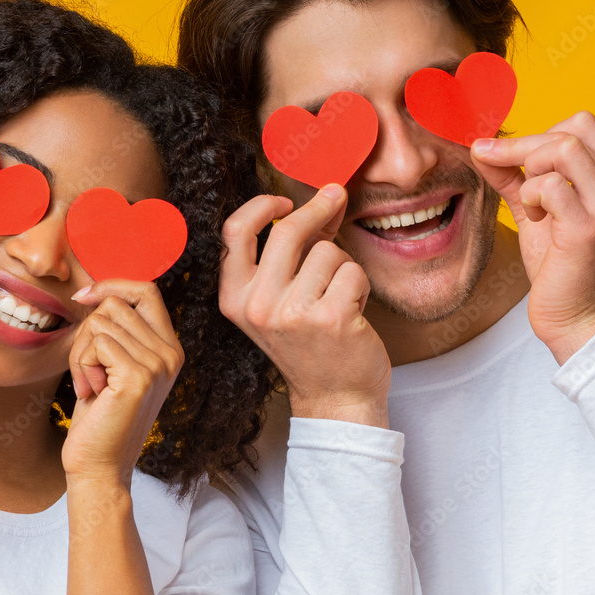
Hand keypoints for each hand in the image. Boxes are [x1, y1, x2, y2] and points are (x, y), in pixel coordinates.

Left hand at [62, 280, 183, 486]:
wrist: (99, 465)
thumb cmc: (99, 416)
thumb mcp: (113, 365)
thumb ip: (117, 330)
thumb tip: (93, 290)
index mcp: (170, 348)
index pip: (146, 290)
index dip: (112, 285)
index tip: (83, 297)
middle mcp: (171, 353)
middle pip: (116, 304)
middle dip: (88, 333)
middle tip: (90, 371)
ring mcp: (158, 364)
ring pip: (100, 323)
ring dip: (82, 354)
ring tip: (93, 386)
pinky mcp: (138, 376)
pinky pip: (96, 344)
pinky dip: (82, 366)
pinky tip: (92, 393)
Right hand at [219, 184, 390, 426]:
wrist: (333, 398)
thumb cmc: (310, 345)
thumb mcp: (282, 300)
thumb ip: (295, 250)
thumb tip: (326, 196)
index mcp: (235, 298)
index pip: (234, 232)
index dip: (261, 206)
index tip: (285, 200)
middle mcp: (257, 306)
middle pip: (287, 230)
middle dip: (318, 209)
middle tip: (335, 198)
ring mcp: (292, 313)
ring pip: (328, 251)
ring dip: (343, 267)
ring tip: (338, 297)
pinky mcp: (330, 318)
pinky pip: (353, 271)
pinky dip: (360, 285)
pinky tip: (352, 310)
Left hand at [470, 110, 594, 363]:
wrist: (577, 318)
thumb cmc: (561, 266)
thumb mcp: (536, 210)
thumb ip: (513, 176)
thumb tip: (481, 147)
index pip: (582, 123)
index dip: (537, 134)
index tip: (507, 156)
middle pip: (569, 131)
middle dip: (522, 149)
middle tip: (502, 174)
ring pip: (561, 150)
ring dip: (529, 171)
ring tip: (531, 205)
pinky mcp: (588, 227)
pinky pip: (549, 185)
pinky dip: (530, 195)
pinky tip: (534, 218)